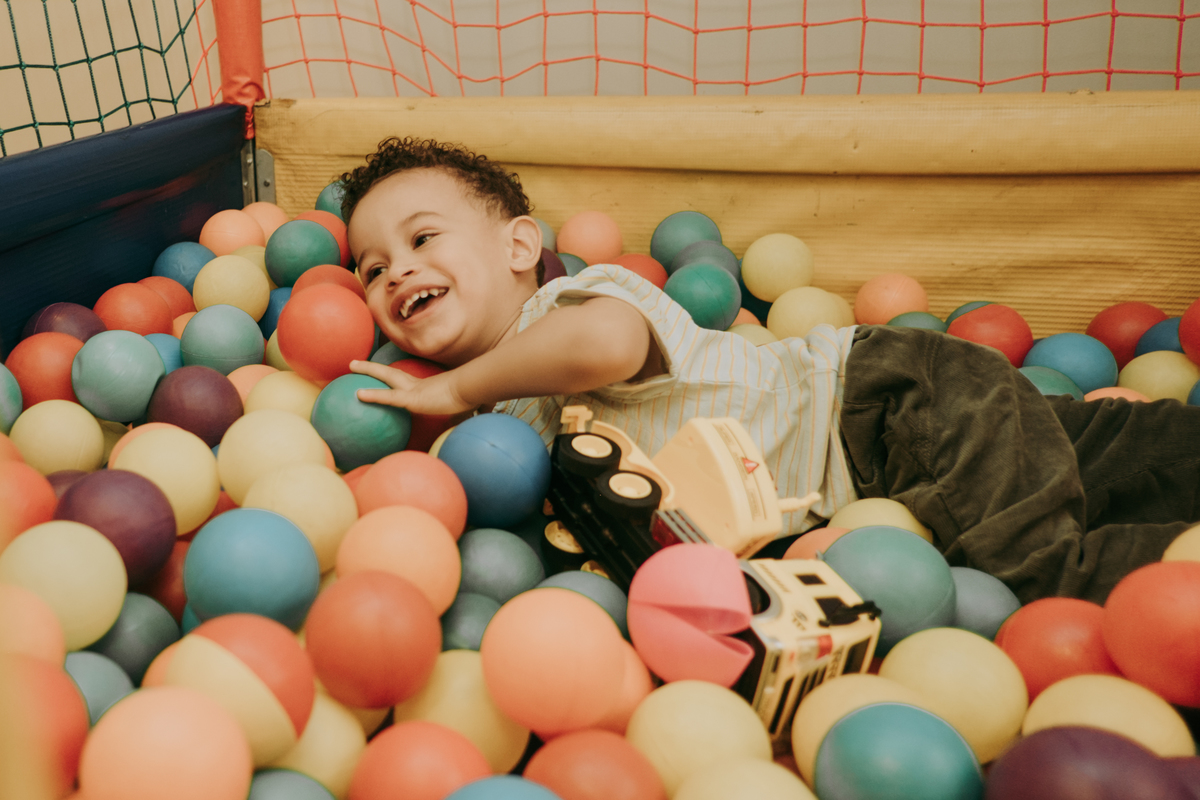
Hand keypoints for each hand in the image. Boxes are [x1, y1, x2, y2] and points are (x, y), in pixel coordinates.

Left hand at [349, 360, 477, 416]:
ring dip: (368, 370)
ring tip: (351, 366)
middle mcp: (418, 385)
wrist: (474, 390)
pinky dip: (374, 395)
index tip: (383, 377)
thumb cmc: (473, 399)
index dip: (393, 380)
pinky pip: (390, 397)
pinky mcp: (414, 399)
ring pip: (386, 377)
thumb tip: (478, 418)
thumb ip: (463, 414)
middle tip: (356, 364)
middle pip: (391, 373)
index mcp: (427, 388)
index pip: (405, 382)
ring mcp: (415, 390)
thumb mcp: (464, 408)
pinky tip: (359, 394)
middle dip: (374, 369)